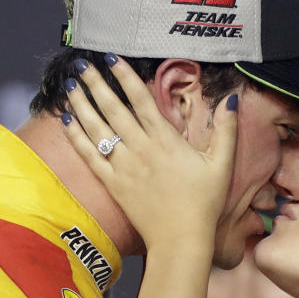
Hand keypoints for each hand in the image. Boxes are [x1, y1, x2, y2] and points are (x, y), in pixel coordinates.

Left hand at [61, 55, 237, 251]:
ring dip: (82, 105)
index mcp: (165, 140)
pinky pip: (90, 156)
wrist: (181, 239)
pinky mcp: (112, 184)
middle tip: (82, 64)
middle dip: (96, 84)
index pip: (141, 100)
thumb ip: (226, 130)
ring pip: (97, 129)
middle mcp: (140, 149)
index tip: (112, 58)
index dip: (126, 76)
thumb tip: (231, 100)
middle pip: (113, 109)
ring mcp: (123, 167)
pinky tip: (67, 121)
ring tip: (70, 85)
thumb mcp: (222, 164)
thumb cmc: (203, 203)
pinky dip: (77, 137)